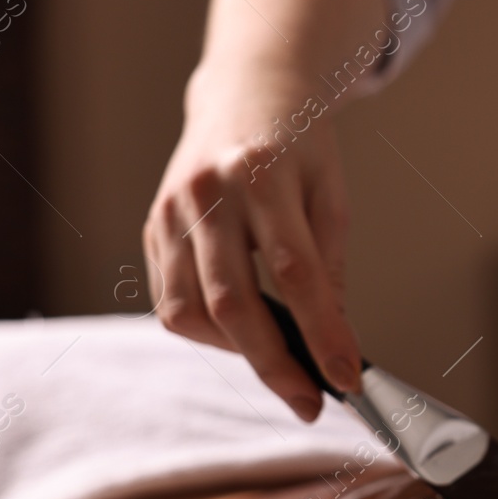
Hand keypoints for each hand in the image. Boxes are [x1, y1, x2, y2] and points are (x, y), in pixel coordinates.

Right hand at [143, 70, 361, 420]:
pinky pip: (172, 301)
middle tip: (310, 405)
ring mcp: (169, 210)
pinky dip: (210, 331)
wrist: (246, 93)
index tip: (346, 381)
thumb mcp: (331, 197)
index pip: (296, 275)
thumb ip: (330, 271)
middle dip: (274, 366)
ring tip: (280, 363)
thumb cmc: (299, 148)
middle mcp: (206, 192)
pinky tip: (243, 333)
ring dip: (237, 352)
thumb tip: (333, 346)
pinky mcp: (151, 227)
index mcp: (262, 175)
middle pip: (232, 303)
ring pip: (191, 311)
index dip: (322, 335)